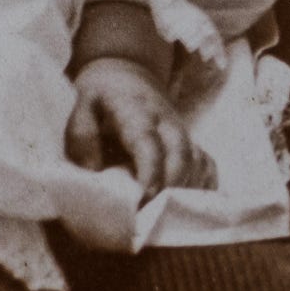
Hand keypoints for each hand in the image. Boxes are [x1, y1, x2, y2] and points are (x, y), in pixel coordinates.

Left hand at [65, 56, 217, 200]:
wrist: (126, 73)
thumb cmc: (101, 96)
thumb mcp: (82, 105)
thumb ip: (83, 136)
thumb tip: (94, 172)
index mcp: (135, 110)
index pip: (148, 141)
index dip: (150, 171)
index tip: (144, 199)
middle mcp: (165, 120)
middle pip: (182, 153)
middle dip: (172, 187)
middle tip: (154, 215)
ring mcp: (182, 131)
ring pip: (198, 162)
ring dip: (186, 192)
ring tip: (167, 217)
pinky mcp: (191, 141)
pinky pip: (207, 165)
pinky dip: (203, 187)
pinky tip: (187, 208)